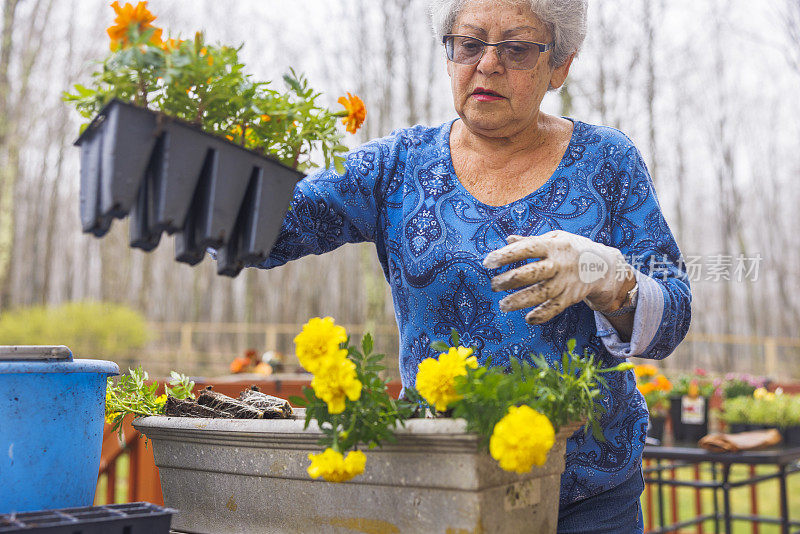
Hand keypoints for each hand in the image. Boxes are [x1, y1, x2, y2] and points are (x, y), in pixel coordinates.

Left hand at [482, 230, 635, 323]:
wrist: (604, 265)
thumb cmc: (571, 249)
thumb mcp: (555, 238)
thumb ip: (530, 241)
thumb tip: (508, 240)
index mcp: (552, 245)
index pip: (526, 249)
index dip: (506, 256)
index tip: (488, 262)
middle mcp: (559, 264)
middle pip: (532, 273)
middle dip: (509, 280)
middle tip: (493, 285)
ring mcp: (565, 282)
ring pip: (540, 294)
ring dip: (520, 301)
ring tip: (503, 305)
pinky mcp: (571, 297)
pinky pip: (554, 309)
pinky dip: (542, 315)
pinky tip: (528, 319)